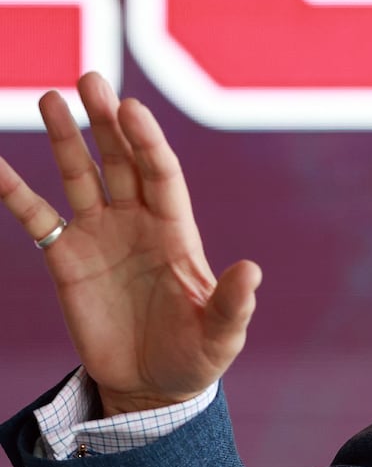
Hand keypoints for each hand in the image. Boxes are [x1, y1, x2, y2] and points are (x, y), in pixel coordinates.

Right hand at [0, 72, 259, 415]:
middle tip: (91, 80)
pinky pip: (36, 216)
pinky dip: (14, 190)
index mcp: (177, 232)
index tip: (131, 107)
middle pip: (121, 160)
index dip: (147, 141)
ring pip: (81, 174)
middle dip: (107, 122)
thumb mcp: (221, 335)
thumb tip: (252, 271)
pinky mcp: (67, 258)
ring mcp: (100, 236)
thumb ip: (232, 303)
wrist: (152, 387)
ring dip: (65, 138)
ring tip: (52, 97)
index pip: (161, 173)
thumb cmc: (196, 357)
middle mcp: (138, 222)